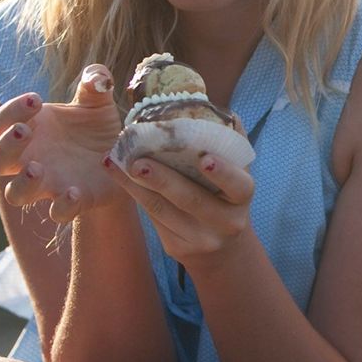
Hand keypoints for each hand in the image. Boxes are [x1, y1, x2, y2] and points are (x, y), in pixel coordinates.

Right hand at [0, 65, 124, 221]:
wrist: (124, 160)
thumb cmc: (98, 128)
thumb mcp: (99, 103)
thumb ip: (96, 84)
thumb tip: (97, 76)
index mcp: (33, 129)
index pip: (3, 122)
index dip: (11, 111)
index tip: (35, 99)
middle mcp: (32, 158)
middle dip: (5, 146)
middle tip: (24, 131)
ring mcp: (49, 183)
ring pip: (16, 193)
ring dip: (23, 182)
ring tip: (37, 168)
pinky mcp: (73, 201)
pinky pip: (58, 212)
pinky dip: (62, 205)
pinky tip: (73, 191)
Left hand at [113, 153, 255, 264]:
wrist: (223, 248)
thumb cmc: (227, 198)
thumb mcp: (237, 178)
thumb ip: (231, 149)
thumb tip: (227, 112)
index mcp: (242, 198)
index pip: (238, 185)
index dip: (223, 173)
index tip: (205, 159)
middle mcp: (226, 222)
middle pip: (192, 200)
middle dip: (163, 180)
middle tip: (139, 162)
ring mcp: (201, 238)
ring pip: (164, 210)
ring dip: (137, 186)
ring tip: (118, 164)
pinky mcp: (177, 247)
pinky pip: (153, 219)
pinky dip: (134, 195)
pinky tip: (118, 176)